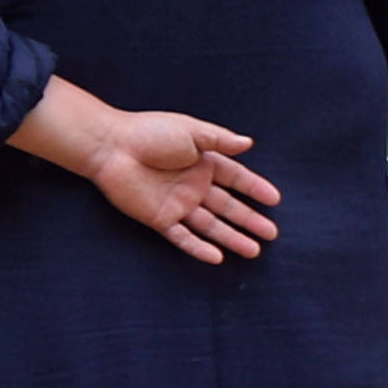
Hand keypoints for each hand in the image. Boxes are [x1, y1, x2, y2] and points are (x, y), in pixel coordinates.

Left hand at [12, 77, 281, 263]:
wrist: (112, 147)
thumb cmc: (150, 133)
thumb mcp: (191, 131)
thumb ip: (220, 140)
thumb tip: (249, 143)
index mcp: (203, 162)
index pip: (235, 178)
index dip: (255, 188)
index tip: (275, 200)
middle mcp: (194, 185)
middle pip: (228, 206)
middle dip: (250, 220)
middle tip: (272, 234)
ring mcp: (178, 204)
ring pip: (211, 226)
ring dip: (232, 238)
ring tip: (254, 251)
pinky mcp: (160, 219)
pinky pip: (183, 237)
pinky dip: (199, 248)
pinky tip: (217, 257)